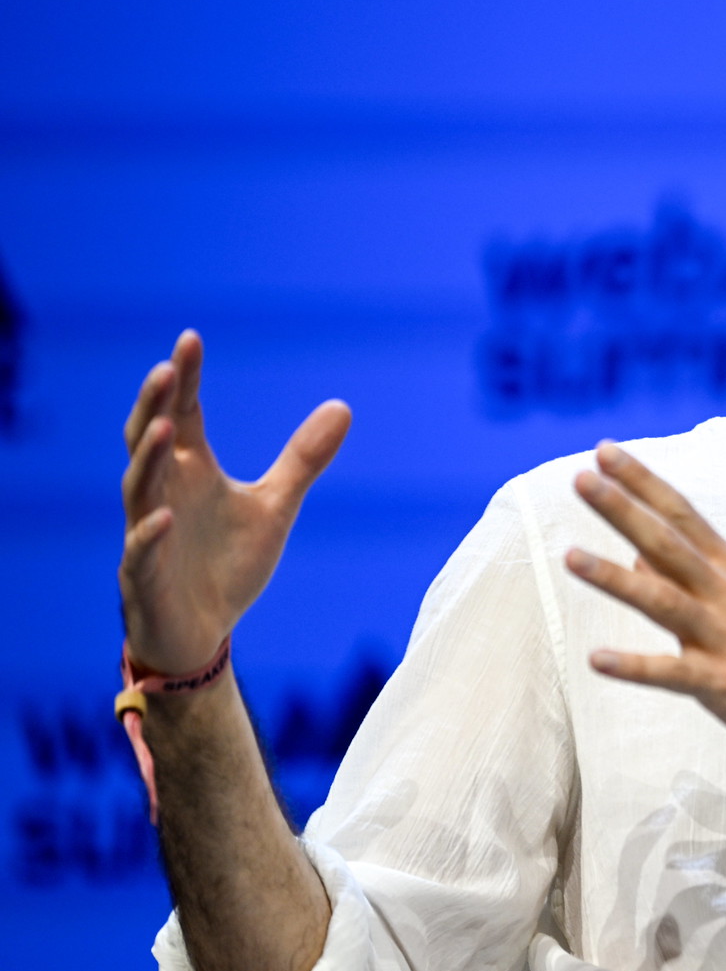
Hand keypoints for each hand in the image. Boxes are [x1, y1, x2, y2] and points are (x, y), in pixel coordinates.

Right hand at [119, 331, 351, 674]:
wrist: (203, 633)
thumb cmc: (228, 565)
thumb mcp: (276, 506)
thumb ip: (303, 459)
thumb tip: (343, 405)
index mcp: (190, 472)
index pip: (183, 414)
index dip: (185, 379)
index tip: (191, 337)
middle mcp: (163, 494)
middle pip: (148, 440)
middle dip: (154, 405)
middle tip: (166, 368)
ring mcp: (148, 534)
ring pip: (138, 489)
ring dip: (148, 458)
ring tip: (163, 425)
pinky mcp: (144, 578)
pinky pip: (140, 552)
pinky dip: (150, 534)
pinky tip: (165, 517)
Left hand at [567, 441, 725, 769]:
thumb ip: (693, 577)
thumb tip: (637, 556)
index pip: (682, 514)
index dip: (642, 482)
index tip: (605, 450)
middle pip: (668, 544)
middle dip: (624, 510)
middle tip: (582, 477)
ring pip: (664, 601)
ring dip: (616, 578)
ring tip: (570, 556)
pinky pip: (674, 673)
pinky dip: (636, 665)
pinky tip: (598, 658)